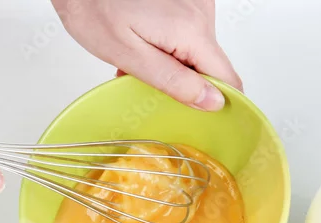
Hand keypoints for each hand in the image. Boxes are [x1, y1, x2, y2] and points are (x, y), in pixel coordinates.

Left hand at [52, 0, 241, 111]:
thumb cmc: (93, 8)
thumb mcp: (130, 56)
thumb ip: (174, 82)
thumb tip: (212, 101)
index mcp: (191, 29)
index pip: (228, 78)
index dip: (216, 101)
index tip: (197, 113)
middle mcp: (201, 11)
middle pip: (211, 65)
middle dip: (183, 80)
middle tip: (147, 76)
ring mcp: (195, 2)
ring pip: (198, 50)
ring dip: (174, 61)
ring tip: (141, 53)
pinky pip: (189, 32)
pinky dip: (170, 43)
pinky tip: (146, 39)